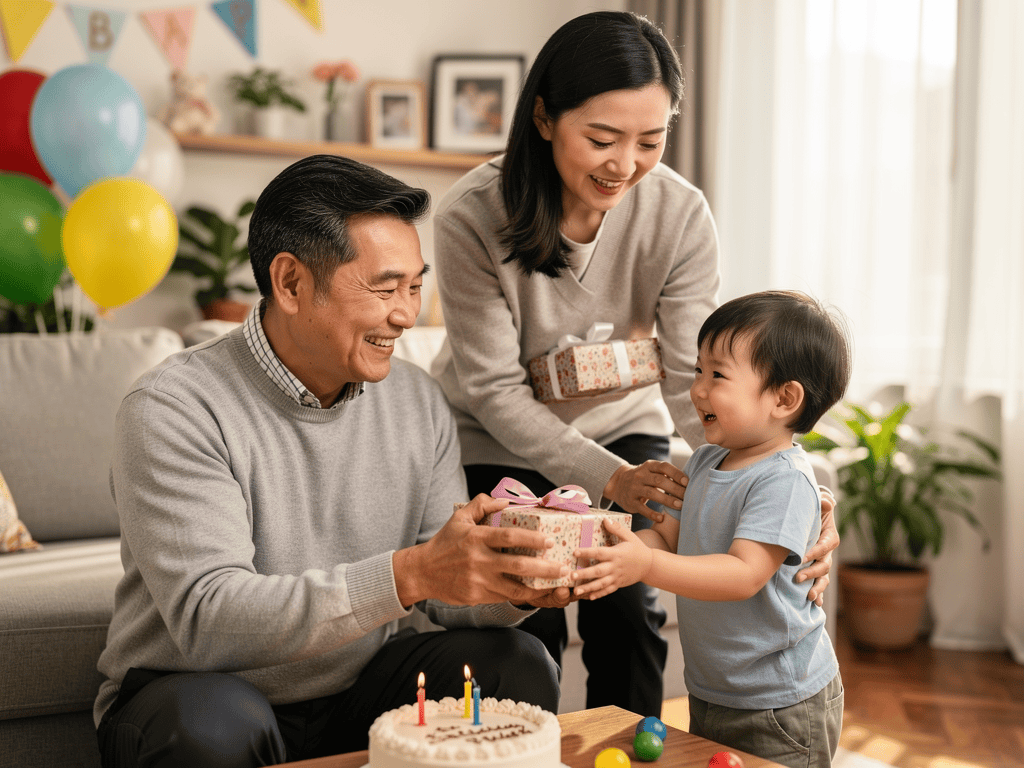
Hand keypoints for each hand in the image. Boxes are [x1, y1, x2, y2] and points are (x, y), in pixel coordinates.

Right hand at [394, 494, 569, 606]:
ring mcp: (478, 581)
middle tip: (563, 568)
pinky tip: (536, 592)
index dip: (532, 540)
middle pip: (518, 566)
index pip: (509, 538)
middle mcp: (479, 560)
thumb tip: (505, 501)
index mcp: (476, 538)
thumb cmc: (445, 542)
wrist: (423, 572)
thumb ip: (481, 504)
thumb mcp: (459, 518)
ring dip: (539, 587)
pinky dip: (522, 595)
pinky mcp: (477, 596)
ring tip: (556, 584)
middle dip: (545, 568)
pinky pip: (504, 597)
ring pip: (515, 588)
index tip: (550, 541)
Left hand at [567, 518, 651, 600]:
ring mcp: (617, 577)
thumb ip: (616, 529)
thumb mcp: (629, 536)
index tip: (575, 551)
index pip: (599, 553)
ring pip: (601, 584)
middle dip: (584, 574)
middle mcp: (615, 567)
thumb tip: (605, 519)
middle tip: (571, 576)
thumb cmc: (638, 548)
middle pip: (598, 571)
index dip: (587, 552)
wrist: (650, 565)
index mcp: (616, 554)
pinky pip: (608, 590)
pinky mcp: (619, 584)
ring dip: (588, 588)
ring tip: (576, 591)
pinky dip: (599, 594)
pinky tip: (589, 597)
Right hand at [603, 461, 687, 521]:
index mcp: (648, 466)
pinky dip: (652, 514)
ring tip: (680, 506)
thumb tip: (689, 481)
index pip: (664, 467)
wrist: (618, 483)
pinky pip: (642, 508)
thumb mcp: (651, 470)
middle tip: (687, 497)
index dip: (676, 474)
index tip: (687, 482)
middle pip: (659, 481)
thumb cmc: (644, 478)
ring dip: (667, 500)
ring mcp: (634, 488)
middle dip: (675, 489)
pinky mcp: (630, 501)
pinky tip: (661, 518)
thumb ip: (667, 474)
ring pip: (652, 493)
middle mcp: (640, 475)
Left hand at [795, 488, 839, 605]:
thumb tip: (828, 503)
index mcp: (830, 537)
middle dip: (812, 573)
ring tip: (809, 597)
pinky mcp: (816, 568)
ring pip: (823, 577)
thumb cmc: (811, 510)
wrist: (809, 517)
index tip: (801, 557)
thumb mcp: (817, 504)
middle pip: (824, 565)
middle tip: (797, 578)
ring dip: (817, 588)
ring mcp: (822, 562)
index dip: (815, 552)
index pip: (825, 546)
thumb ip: (822, 503)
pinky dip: (818, 593)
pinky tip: (814, 604)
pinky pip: (819, 583)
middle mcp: (828, 552)